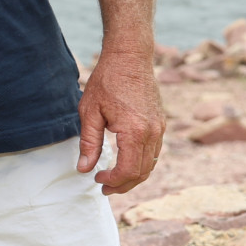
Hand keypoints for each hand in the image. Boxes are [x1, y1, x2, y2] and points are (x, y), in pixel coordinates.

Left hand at [78, 45, 164, 193]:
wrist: (130, 58)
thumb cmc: (107, 81)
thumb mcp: (90, 111)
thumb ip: (89, 143)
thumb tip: (84, 169)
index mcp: (135, 132)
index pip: (128, 171)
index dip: (113, 181)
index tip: (97, 180)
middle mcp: (153, 133)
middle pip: (142, 172)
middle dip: (123, 185)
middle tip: (104, 187)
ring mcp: (160, 129)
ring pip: (151, 164)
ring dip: (134, 176)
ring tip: (114, 179)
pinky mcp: (161, 124)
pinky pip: (154, 152)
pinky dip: (141, 163)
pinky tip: (126, 162)